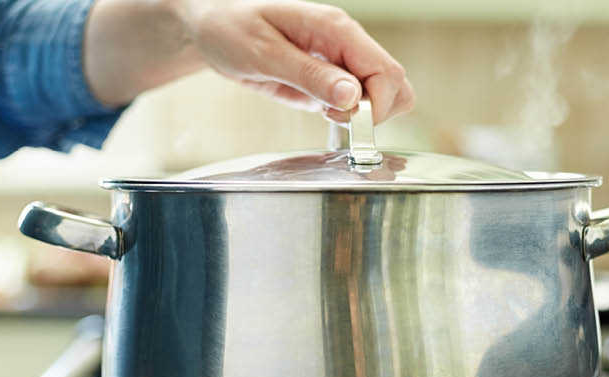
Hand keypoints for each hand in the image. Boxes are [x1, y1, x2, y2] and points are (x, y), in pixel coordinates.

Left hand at [171, 0, 413, 122]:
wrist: (212, 24)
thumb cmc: (230, 28)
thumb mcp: (263, 53)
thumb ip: (310, 75)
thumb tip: (353, 97)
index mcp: (336, 29)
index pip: (386, 72)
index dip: (375, 106)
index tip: (345, 121)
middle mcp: (347, 42)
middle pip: (396, 84)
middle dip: (375, 112)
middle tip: (333, 117)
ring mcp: (343, 59)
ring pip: (386, 93)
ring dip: (366, 114)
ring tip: (326, 112)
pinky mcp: (333, 76)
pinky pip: (361, 99)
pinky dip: (351, 113)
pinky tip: (321, 109)